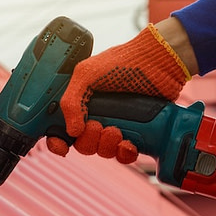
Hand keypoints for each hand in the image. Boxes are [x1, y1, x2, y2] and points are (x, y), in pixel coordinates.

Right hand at [46, 21, 192, 159]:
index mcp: (79, 103)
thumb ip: (71, 101)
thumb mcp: (86, 74)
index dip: (58, 141)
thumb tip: (72, 132)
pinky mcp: (133, 132)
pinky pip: (123, 154)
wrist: (158, 64)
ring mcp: (114, 124)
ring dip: (107, 145)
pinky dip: (124, 153)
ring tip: (116, 131)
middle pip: (81, 144)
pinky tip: (128, 143)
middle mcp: (94, 116)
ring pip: (102, 151)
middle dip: (88, 140)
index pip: (60, 129)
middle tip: (97, 126)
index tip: (62, 146)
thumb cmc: (122, 62)